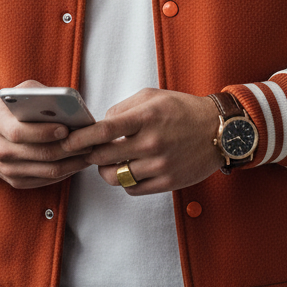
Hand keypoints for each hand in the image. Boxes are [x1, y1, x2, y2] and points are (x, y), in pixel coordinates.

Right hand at [0, 80, 93, 188]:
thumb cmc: (6, 111)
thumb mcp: (17, 94)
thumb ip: (38, 94)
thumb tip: (65, 101)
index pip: (21, 132)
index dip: (45, 132)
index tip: (66, 128)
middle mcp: (1, 150)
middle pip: (41, 154)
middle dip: (69, 148)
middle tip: (89, 141)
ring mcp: (8, 169)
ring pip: (47, 171)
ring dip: (72, 163)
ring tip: (89, 152)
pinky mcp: (16, 181)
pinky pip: (45, 180)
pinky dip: (65, 172)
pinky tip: (76, 162)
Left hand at [63, 88, 223, 195]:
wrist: (218, 130)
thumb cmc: (183, 110)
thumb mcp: (152, 97)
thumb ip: (123, 109)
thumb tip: (100, 125)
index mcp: (146, 117)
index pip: (103, 130)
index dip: (80, 138)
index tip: (67, 141)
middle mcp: (152, 142)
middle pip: (103, 157)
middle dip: (90, 154)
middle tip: (89, 150)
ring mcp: (160, 165)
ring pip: (115, 176)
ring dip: (106, 170)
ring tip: (111, 160)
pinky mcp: (167, 183)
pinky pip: (132, 189)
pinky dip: (125, 181)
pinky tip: (130, 169)